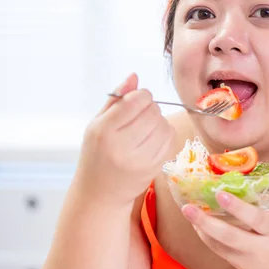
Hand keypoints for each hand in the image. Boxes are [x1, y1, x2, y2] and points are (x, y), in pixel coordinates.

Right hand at [73, 73, 174, 207]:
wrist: (100, 192)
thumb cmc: (97, 153)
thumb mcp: (97, 124)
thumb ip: (116, 99)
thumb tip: (135, 76)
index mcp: (104, 130)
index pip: (136, 100)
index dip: (141, 96)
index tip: (136, 102)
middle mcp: (121, 145)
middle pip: (153, 111)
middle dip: (150, 108)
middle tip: (140, 117)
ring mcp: (140, 159)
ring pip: (164, 124)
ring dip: (158, 122)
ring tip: (144, 130)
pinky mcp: (154, 168)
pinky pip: (170, 140)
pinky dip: (165, 135)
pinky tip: (152, 140)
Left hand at [181, 191, 268, 268]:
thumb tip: (259, 178)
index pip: (256, 217)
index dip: (237, 206)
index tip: (220, 193)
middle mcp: (263, 248)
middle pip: (230, 236)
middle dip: (206, 222)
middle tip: (187, 208)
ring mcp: (251, 262)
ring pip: (221, 247)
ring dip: (203, 230)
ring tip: (189, 213)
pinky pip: (224, 253)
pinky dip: (212, 240)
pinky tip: (202, 228)